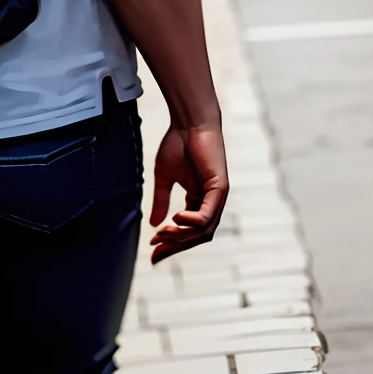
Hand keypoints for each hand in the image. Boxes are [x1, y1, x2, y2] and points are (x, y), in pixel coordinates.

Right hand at [148, 122, 228, 263]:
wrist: (189, 123)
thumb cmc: (178, 144)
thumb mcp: (164, 178)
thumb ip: (161, 200)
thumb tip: (154, 224)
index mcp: (198, 200)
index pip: (187, 231)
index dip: (170, 243)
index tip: (152, 250)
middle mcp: (210, 202)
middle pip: (196, 236)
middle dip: (175, 246)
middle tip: (155, 248)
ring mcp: (217, 197)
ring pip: (203, 230)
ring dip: (182, 236)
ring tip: (163, 233)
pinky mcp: (220, 188)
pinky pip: (208, 215)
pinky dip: (192, 221)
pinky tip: (176, 218)